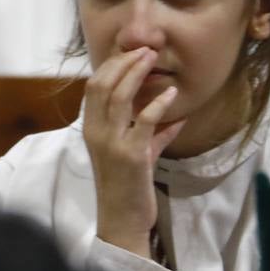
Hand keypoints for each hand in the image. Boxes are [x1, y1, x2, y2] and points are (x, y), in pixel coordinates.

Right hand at [83, 47, 185, 258]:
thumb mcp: (139, 155)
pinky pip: (144, 122)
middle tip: (145, 49)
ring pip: (119, 96)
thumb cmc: (129, 187)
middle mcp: (96, 133)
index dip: (111, 64)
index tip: (131, 52)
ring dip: (136, 73)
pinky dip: (158, 104)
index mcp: (92, 129)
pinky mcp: (132, 155)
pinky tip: (171, 94)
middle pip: (102, 84)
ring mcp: (112, 143)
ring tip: (153, 59)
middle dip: (123, 61)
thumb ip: (154, 135)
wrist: (123, 221)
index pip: (94, 85)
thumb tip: (177, 118)